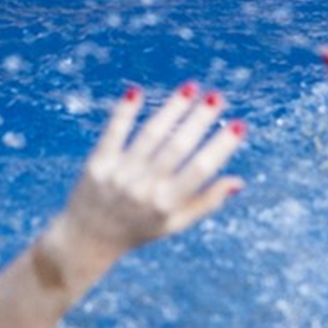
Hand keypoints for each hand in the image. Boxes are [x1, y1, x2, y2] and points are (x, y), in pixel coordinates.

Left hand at [56, 83, 246, 262]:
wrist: (87, 240)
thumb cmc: (137, 229)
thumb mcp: (173, 224)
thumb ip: (204, 203)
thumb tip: (237, 182)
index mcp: (165, 205)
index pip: (199, 170)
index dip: (220, 147)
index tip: (239, 125)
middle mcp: (142, 189)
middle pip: (176, 148)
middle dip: (199, 120)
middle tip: (217, 97)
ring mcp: (118, 175)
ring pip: (150, 135)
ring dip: (171, 109)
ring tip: (191, 88)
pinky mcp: (97, 165)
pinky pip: (112, 133)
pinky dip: (124, 113)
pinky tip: (136, 92)